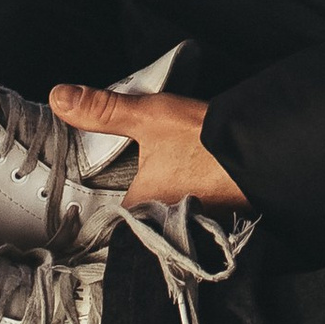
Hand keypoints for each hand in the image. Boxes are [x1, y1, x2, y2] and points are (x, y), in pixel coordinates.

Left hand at [46, 84, 249, 210]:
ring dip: (158, 215)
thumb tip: (59, 97)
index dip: (99, 219)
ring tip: (156, 196)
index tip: (86, 217)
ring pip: (163, 225)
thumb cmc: (205, 139)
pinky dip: (184, 212)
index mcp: (141, 208)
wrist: (265, 149)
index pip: (108, 225)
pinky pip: (188, 223)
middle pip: (136, 227)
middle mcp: (164, 227)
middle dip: (130, 217)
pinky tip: (186, 193)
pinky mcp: (217, 221)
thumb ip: (103, 111)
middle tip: (117, 206)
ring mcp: (192, 227)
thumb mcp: (148, 117)